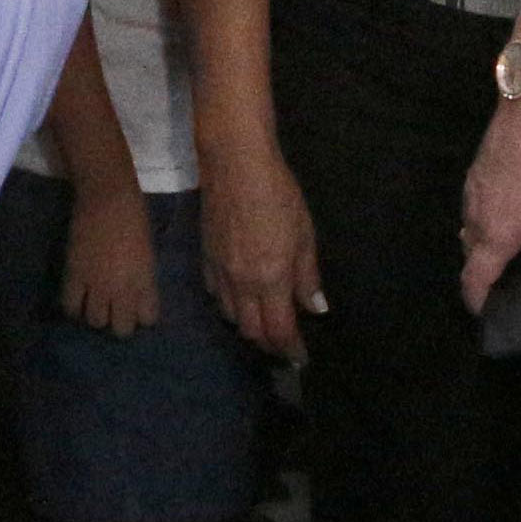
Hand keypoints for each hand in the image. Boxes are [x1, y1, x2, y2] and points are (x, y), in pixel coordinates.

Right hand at [63, 181, 161, 332]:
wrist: (107, 198)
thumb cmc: (135, 218)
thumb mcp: (148, 253)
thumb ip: (143, 278)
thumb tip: (136, 294)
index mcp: (146, 281)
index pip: (148, 318)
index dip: (142, 316)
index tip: (137, 310)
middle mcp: (123, 289)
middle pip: (121, 328)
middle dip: (119, 323)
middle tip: (114, 311)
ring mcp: (98, 284)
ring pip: (95, 321)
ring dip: (96, 315)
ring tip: (94, 304)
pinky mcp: (75, 275)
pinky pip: (71, 306)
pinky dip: (74, 308)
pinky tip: (77, 300)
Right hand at [199, 148, 324, 360]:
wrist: (234, 164)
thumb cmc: (278, 194)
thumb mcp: (305, 234)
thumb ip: (308, 276)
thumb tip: (316, 308)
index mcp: (270, 279)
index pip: (279, 330)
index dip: (291, 349)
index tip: (301, 358)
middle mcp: (241, 284)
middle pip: (252, 331)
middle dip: (269, 342)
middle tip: (284, 341)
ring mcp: (219, 273)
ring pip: (231, 316)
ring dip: (249, 325)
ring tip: (264, 321)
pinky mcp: (204, 259)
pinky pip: (216, 296)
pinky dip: (230, 305)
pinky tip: (241, 296)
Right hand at [460, 91, 520, 311]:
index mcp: (495, 237)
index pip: (475, 279)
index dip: (476, 299)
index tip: (481, 311)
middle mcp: (475, 216)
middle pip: (469, 252)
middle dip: (481, 269)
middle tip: (502, 278)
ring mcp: (472, 189)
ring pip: (470, 225)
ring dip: (483, 240)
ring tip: (507, 243)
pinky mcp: (478, 167)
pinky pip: (476, 202)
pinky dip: (487, 214)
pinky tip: (511, 205)